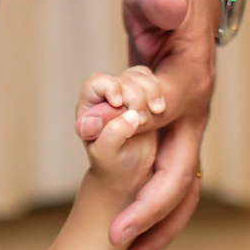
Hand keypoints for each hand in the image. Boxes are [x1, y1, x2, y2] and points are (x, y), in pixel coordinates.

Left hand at [76, 65, 163, 205]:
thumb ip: (113, 134)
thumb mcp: (107, 154)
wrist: (129, 172)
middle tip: (141, 119)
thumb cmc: (112, 164)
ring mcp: (127, 96)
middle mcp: (106, 98)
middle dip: (136, 96)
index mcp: (89, 108)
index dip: (111, 87)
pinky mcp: (145, 98)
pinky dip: (159, 94)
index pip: (97, 83)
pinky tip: (160, 110)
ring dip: (151, 92)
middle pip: (124, 79)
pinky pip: (154, 83)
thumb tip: (130, 116)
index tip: (119, 102)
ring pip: (141, 77)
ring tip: (156, 112)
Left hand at [94, 0, 218, 249]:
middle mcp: (194, 114)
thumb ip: (160, 3)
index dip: (142, 156)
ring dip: (160, 227)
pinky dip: (156, 215)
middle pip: (182, 174)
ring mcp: (186, 130)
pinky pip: (170, 185)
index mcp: (189, 84)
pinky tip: (136, 244)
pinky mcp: (172, 138)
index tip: (112, 186)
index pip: (169, 125)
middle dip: (151, 212)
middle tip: (119, 243)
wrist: (182, 0)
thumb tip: (164, 7)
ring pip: (182, 189)